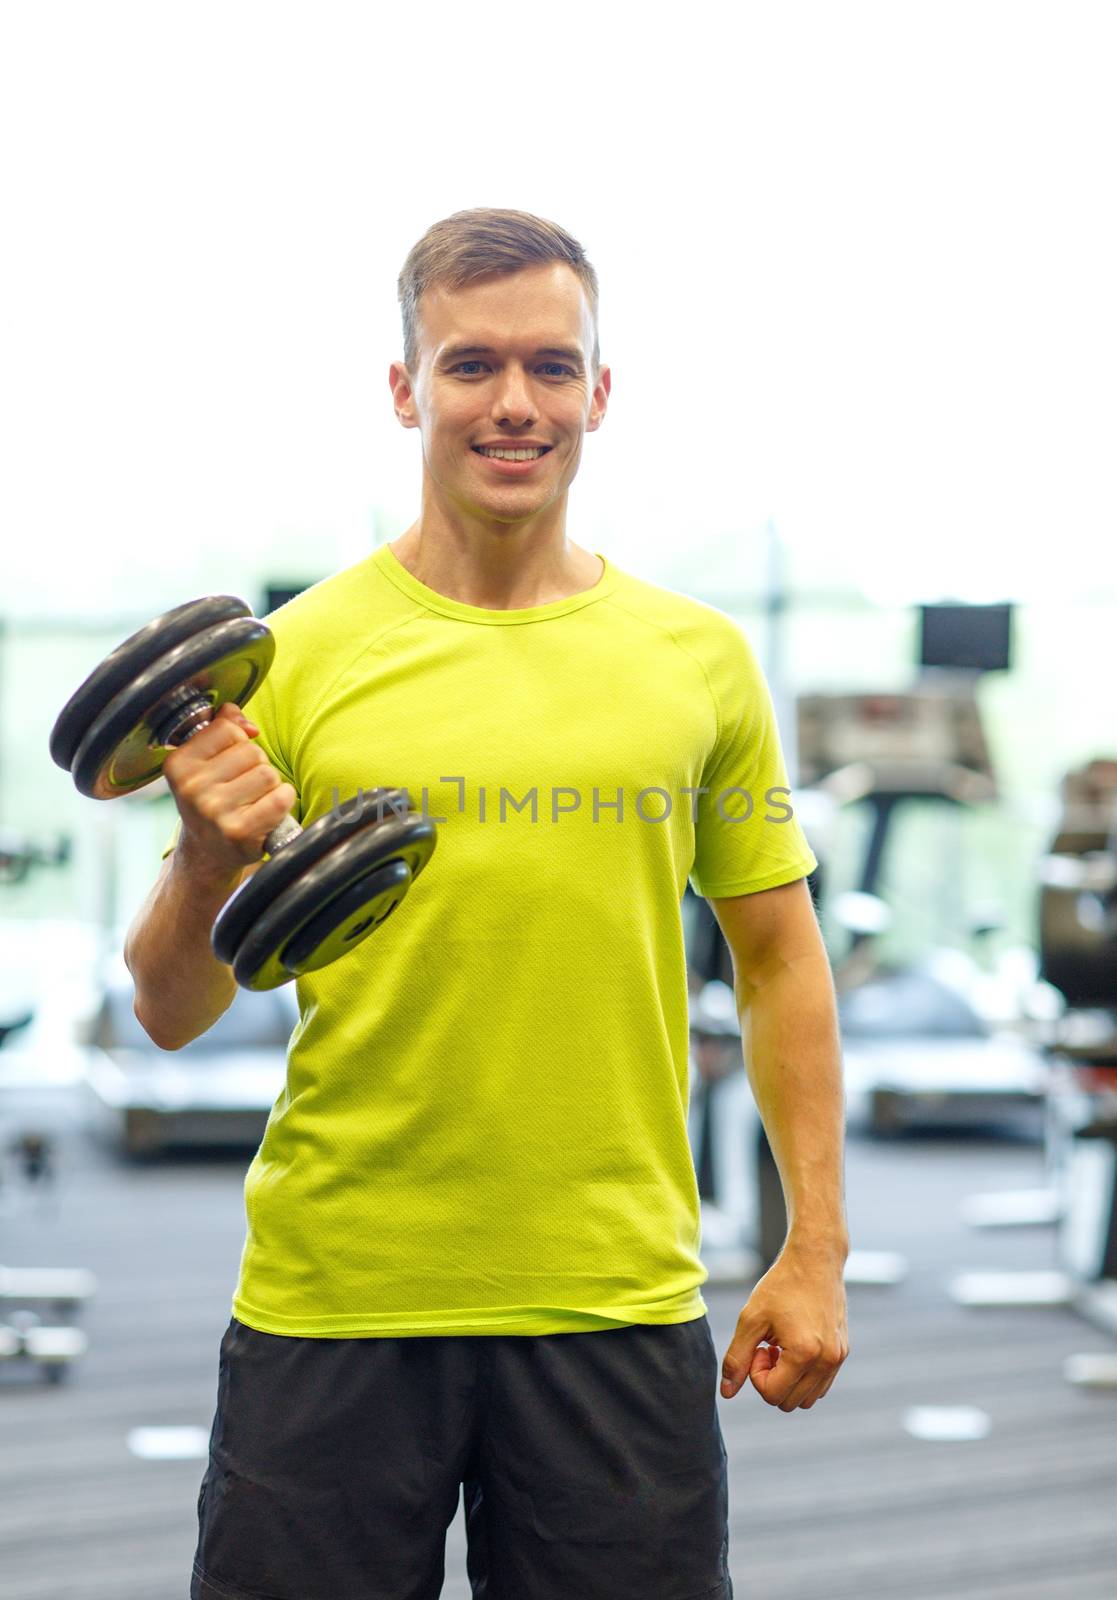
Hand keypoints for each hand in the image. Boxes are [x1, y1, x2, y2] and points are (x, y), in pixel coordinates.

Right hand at [163, 702, 296, 877]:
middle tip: (242, 787)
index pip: (227, 729)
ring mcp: (214, 812)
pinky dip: (283, 800)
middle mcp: (191, 788)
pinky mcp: (239, 832)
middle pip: (252, 752)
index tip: (229, 762)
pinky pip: (280, 797)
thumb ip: (223, 727)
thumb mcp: (206, 760)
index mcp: (178, 764)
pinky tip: (267, 810)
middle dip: (255, 766)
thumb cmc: (212, 797)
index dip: (238, 742)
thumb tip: (245, 723)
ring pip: (268, 774)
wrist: (208, 852)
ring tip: (252, 800)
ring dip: (269, 785)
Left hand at [719, 1240, 848, 1409]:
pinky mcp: (843, 1353)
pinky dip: (804, 1376)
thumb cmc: (781, 1286)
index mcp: (804, 1353)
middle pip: (789, 1402)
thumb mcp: (751, 1319)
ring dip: (788, 1380)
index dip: (756, 1374)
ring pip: (807, 1399)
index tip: (759, 1346)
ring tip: (782, 1347)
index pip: (771, 1394)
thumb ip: (737, 1358)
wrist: (816, 1260)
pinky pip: (821, 1385)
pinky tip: (795, 1346)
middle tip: (769, 1347)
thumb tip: (727, 1393)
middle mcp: (827, 1361)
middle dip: (772, 1379)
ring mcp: (838, 1358)